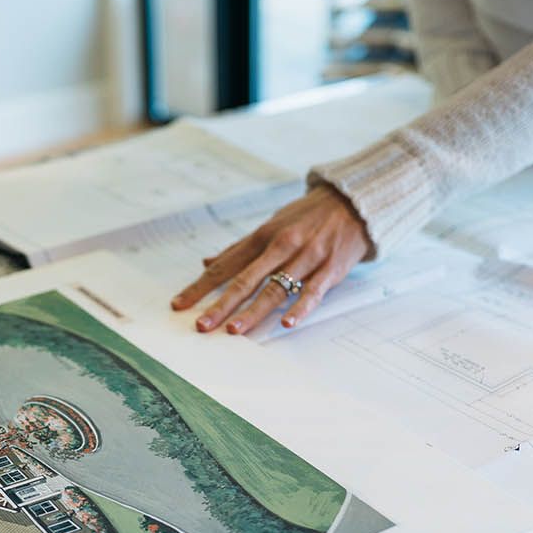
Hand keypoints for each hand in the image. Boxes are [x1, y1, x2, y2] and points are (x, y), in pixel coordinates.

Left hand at [171, 184, 370, 334]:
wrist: (353, 202)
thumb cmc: (307, 217)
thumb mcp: (270, 225)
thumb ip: (239, 248)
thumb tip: (208, 262)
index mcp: (261, 237)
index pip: (224, 267)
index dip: (200, 287)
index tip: (179, 305)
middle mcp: (281, 247)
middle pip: (245, 281)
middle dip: (220, 304)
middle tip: (202, 325)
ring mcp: (306, 258)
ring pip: (275, 288)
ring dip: (253, 311)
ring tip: (234, 330)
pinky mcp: (330, 269)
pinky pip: (313, 291)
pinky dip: (300, 307)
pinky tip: (286, 323)